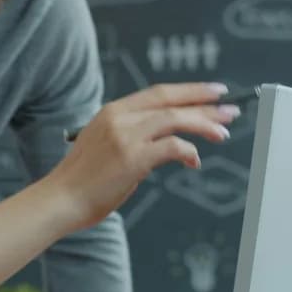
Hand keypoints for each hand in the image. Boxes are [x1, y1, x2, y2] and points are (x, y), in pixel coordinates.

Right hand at [45, 82, 238, 230]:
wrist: (60, 200)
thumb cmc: (83, 180)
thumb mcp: (106, 146)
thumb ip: (133, 137)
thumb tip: (169, 141)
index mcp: (113, 111)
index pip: (159, 93)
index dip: (190, 91)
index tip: (213, 92)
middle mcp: (120, 117)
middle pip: (170, 100)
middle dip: (204, 102)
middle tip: (231, 108)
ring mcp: (125, 136)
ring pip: (175, 119)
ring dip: (204, 125)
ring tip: (223, 133)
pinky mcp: (131, 157)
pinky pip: (172, 146)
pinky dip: (188, 151)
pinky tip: (195, 161)